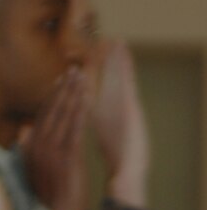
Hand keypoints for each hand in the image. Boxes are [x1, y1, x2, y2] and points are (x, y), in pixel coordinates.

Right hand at [22, 69, 89, 209]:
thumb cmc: (46, 196)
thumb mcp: (32, 169)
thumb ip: (28, 148)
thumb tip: (24, 130)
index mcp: (29, 147)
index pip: (41, 115)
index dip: (52, 95)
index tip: (60, 79)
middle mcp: (37, 146)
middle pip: (51, 110)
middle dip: (63, 88)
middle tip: (73, 69)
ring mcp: (52, 152)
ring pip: (63, 116)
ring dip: (73, 94)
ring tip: (82, 77)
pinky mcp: (67, 158)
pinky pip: (75, 129)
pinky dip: (81, 112)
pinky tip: (88, 98)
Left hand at [91, 39, 148, 206]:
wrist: (130, 171)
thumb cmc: (118, 160)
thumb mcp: (103, 138)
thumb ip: (92, 128)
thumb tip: (77, 123)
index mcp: (105, 113)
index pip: (97, 88)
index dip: (93, 73)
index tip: (88, 57)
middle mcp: (116, 105)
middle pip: (111, 77)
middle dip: (108, 59)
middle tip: (106, 38)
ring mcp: (126, 103)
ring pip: (120, 74)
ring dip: (118, 56)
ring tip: (117, 38)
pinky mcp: (133, 104)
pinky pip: (127, 78)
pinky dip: (126, 64)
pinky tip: (124, 50)